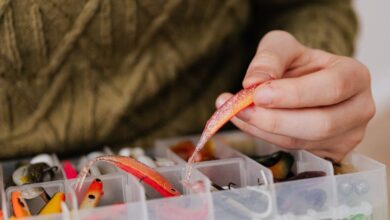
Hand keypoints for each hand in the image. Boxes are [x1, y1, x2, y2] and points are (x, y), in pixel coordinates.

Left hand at [216, 31, 374, 161]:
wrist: (304, 81)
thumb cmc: (298, 62)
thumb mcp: (282, 47)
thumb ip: (269, 58)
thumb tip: (253, 83)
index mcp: (355, 76)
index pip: (331, 88)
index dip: (294, 94)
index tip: (259, 94)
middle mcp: (359, 109)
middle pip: (320, 124)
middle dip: (274, 120)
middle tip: (239, 109)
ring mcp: (347, 136)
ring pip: (302, 142)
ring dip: (262, 129)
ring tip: (235, 111)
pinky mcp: (329, 153)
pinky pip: (292, 150)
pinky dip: (263, 137)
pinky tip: (247, 122)